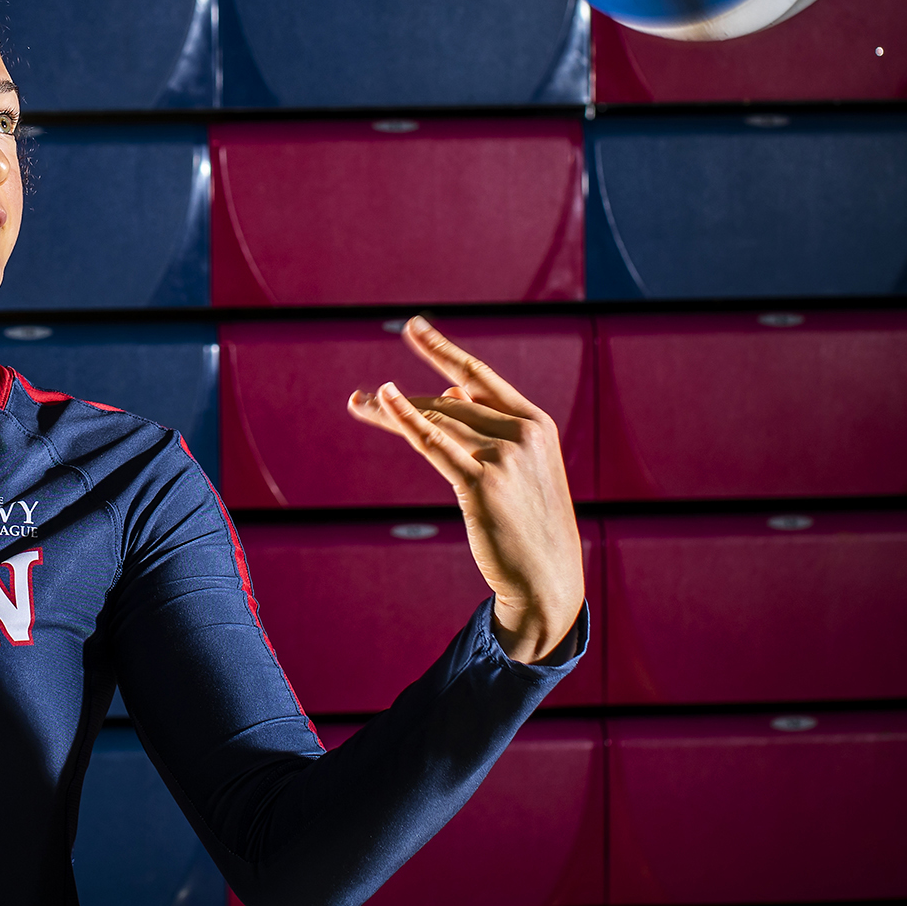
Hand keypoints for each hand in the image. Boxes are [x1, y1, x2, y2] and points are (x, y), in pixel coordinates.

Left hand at [347, 317, 584, 664]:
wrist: (548, 579)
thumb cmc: (529, 523)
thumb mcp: (519, 469)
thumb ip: (486, 430)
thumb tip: (445, 397)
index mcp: (535, 423)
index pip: (479, 376)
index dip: (443, 350)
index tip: (413, 326)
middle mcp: (522, 433)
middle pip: (447, 403)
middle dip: (402, 399)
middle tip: (361, 398)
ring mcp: (505, 457)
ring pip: (436, 422)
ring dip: (392, 412)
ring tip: (358, 404)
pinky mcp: (483, 484)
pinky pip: (434, 444)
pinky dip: (405, 420)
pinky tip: (384, 401)